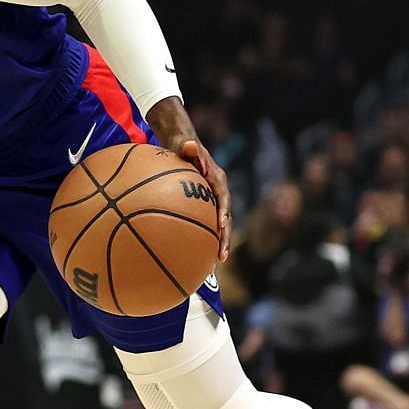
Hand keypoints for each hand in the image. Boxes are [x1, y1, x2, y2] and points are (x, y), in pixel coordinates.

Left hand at [174, 138, 231, 261]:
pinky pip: (205, 225)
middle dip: (224, 238)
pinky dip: (202, 239)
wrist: (184, 145)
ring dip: (217, 244)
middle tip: (221, 257)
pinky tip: (194, 256)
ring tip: (213, 265)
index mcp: (218, 180)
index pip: (224, 199)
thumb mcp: (185, 144)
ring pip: (218, 226)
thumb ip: (189, 147)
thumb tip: (189, 145)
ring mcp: (212, 201)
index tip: (221, 227)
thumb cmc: (183, 145)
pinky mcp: (204, 207)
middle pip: (225, 218)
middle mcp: (219, 192)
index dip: (224, 213)